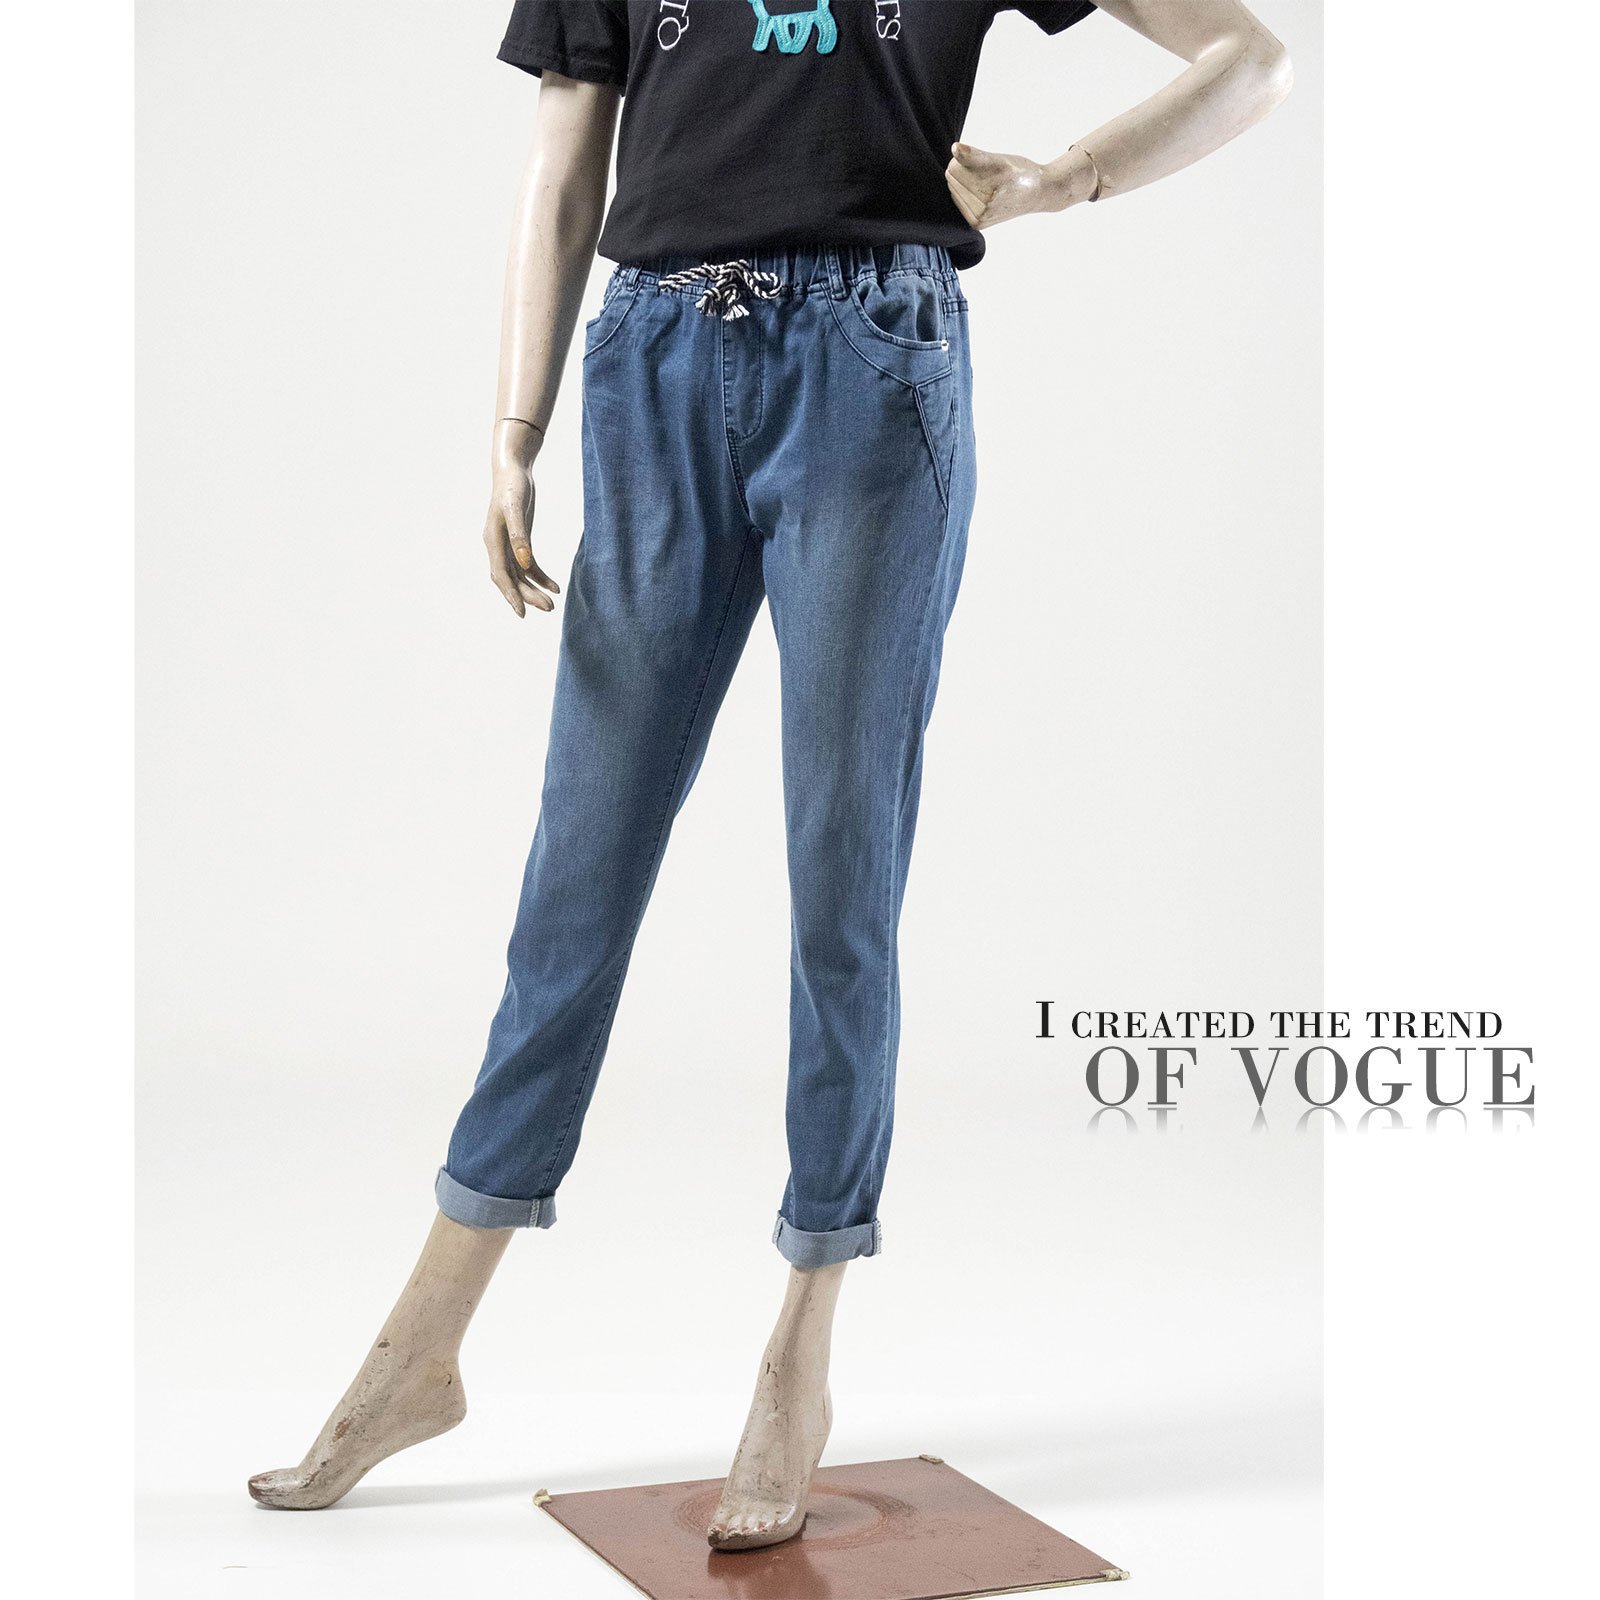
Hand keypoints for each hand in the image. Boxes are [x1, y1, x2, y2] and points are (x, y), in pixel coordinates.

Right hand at [484, 420, 559, 616]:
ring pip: (520, 576)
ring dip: (534, 590)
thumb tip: (524, 563)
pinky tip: (554, 586)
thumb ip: (519, 536)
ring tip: (552, 604)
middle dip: (528, 596)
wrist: (513, 469)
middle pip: (511, 579)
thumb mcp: (516, 509)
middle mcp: (497, 546)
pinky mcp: (519, 541)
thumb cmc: (513, 486)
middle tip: (549, 609)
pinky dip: (540, 577)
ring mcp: (508, 545)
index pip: (501, 575)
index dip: (511, 595)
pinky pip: (529, 566)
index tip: (522, 612)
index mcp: (492, 540)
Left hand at [944, 141, 1095, 229]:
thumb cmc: (1023, 173)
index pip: (954, 169)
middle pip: (952, 180)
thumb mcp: (1001, 161)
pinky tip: (984, 188)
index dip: (966, 157)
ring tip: (990, 181)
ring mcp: (977, 221)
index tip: (985, 160)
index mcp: (985, 202)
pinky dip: (967, 189)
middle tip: (990, 172)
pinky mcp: (977, 223)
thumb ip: (975, 156)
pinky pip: (958, 198)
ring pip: (954, 188)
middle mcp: (978, 216)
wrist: (1039, 193)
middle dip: (966, 169)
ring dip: (968, 179)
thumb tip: (954, 148)